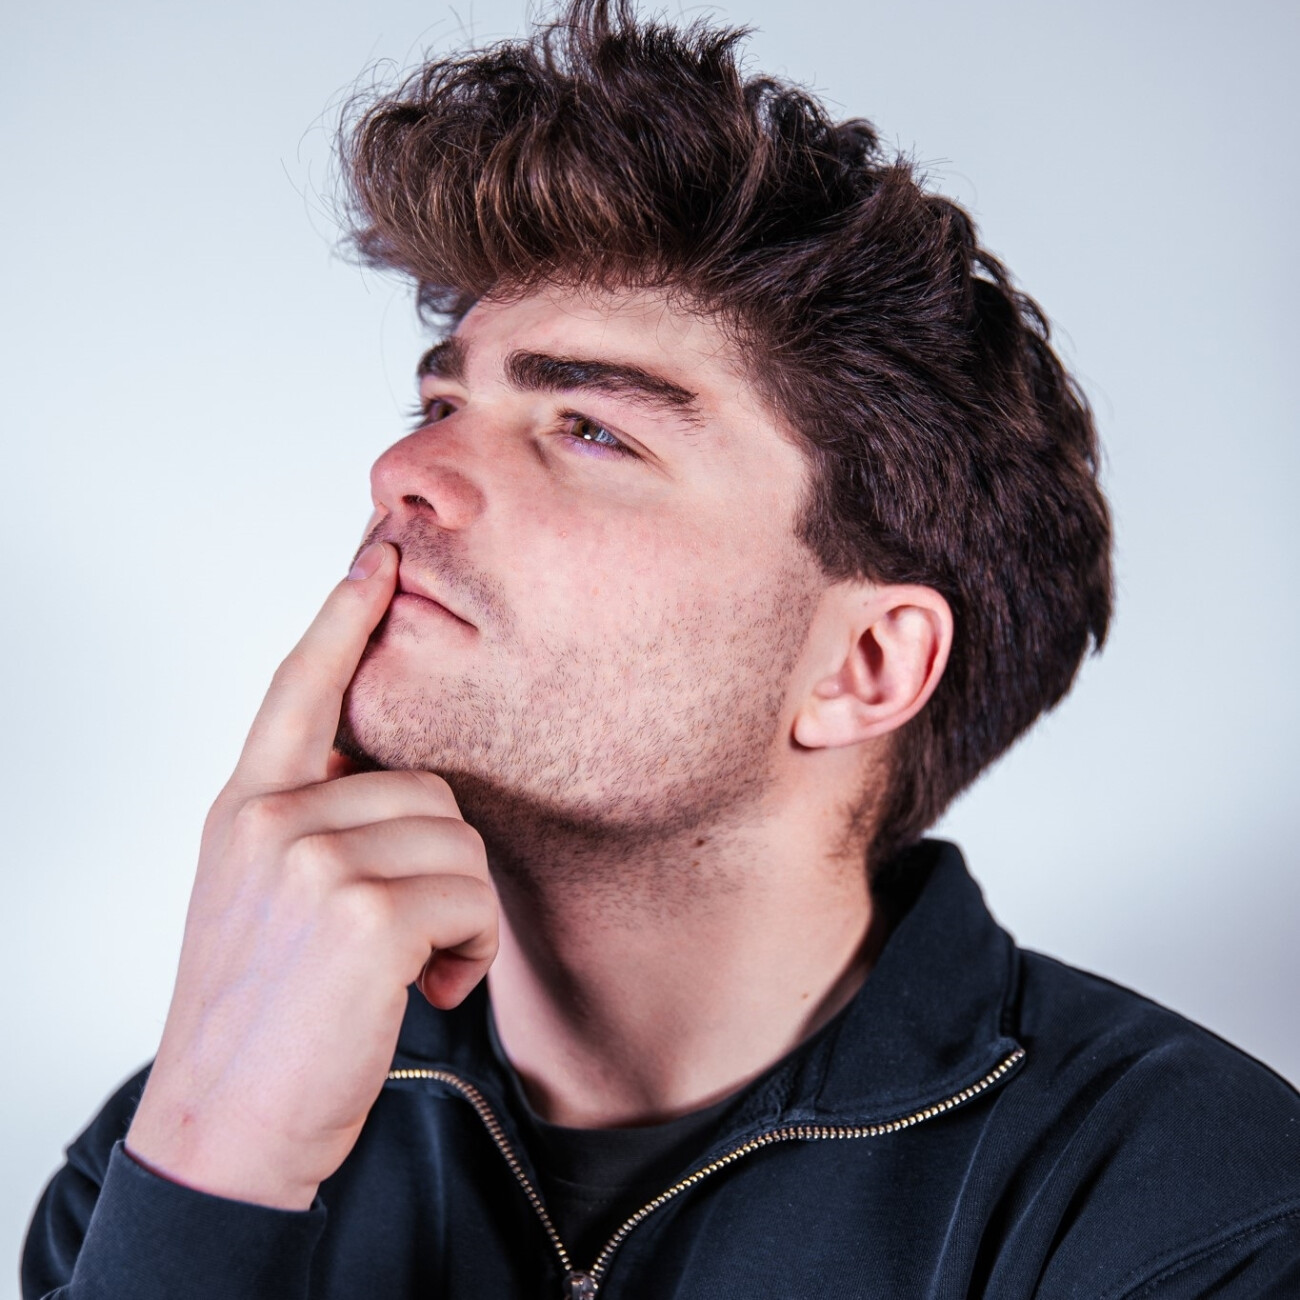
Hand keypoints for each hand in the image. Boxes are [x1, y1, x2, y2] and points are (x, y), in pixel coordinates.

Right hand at [125, 542, 497, 1209]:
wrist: (228, 1131)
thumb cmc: (262, 1016)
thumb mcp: (261, 899)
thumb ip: (309, 825)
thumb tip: (392, 782)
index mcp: (246, 808)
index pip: (298, 688)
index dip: (343, 619)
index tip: (378, 557)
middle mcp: (271, 818)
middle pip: (428, 787)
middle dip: (439, 868)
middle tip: (402, 941)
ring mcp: (311, 859)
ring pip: (458, 841)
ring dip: (457, 916)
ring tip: (406, 971)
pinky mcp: (362, 912)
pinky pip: (471, 897)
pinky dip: (469, 954)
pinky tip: (425, 992)